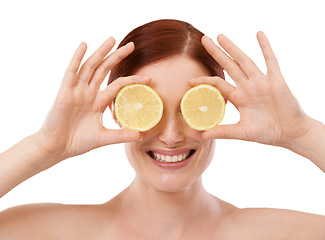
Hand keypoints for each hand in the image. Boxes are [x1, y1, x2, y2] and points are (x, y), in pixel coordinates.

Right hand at [36, 37, 149, 160]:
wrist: (57, 148)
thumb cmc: (77, 142)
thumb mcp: (103, 137)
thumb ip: (121, 135)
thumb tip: (140, 136)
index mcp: (98, 102)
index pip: (118, 85)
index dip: (132, 80)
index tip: (148, 78)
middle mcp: (88, 93)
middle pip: (104, 69)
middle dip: (117, 56)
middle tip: (132, 45)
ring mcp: (77, 90)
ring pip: (90, 66)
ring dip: (101, 52)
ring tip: (113, 40)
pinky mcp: (65, 92)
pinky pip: (71, 72)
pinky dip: (76, 58)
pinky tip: (84, 45)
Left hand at [190, 32, 308, 146]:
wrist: (290, 133)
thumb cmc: (267, 133)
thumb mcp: (241, 132)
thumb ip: (223, 132)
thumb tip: (202, 136)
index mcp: (239, 97)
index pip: (218, 84)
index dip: (204, 81)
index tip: (189, 80)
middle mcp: (247, 86)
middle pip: (229, 66)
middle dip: (217, 53)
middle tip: (204, 39)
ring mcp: (261, 82)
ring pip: (244, 61)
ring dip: (233, 48)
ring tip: (220, 36)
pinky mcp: (276, 80)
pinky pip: (270, 60)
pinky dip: (265, 47)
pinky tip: (258, 34)